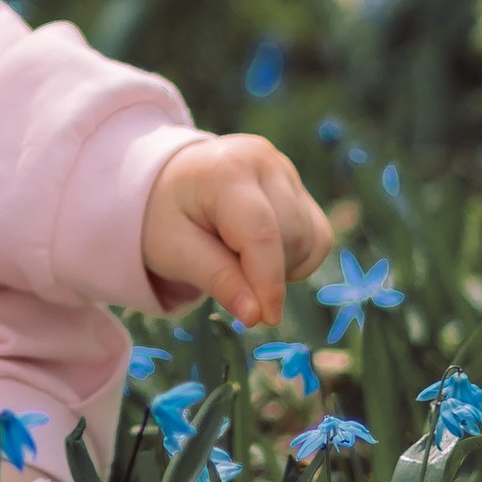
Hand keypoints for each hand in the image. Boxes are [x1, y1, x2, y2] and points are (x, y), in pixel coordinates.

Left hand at [142, 134, 331, 331]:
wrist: (165, 185)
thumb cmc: (164, 218)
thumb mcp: (175, 251)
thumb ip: (217, 279)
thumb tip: (256, 315)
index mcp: (226, 170)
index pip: (261, 233)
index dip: (268, 282)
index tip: (266, 320)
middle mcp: (263, 161)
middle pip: (291, 237)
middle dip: (267, 272)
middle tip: (224, 271)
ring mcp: (284, 169)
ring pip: (309, 238)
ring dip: (282, 266)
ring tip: (236, 257)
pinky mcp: (297, 185)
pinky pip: (317, 235)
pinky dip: (296, 256)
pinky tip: (261, 253)